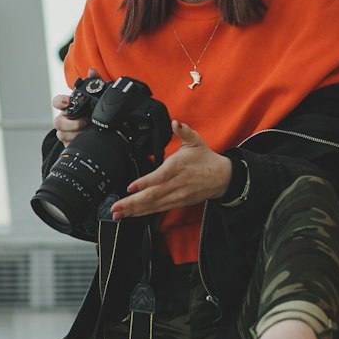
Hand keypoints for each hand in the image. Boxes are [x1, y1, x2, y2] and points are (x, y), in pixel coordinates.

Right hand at [52, 69, 100, 145]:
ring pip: (62, 135)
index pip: (57, 102)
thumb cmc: (90, 110)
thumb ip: (95, 82)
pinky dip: (77, 143)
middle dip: (71, 123)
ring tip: (89, 132)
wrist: (93, 128)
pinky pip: (68, 145)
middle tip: (85, 122)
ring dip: (76, 134)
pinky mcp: (69, 143)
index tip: (67, 102)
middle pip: (58, 122)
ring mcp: (65, 132)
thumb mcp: (94, 96)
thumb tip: (92, 71)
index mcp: (68, 106)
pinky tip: (87, 141)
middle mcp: (64, 119)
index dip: (60, 102)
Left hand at [110, 121, 231, 219]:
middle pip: (152, 195)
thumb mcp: (196, 141)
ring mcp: (177, 196)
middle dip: (132, 202)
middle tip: (116, 207)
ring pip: (153, 205)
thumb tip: (176, 123)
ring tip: (118, 213)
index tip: (130, 187)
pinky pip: (158, 209)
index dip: (145, 182)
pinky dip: (143, 213)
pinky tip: (132, 214)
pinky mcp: (177, 202)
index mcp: (178, 167)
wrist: (222, 177)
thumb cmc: (205, 159)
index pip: (160, 176)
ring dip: (134, 210)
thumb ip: (184, 131)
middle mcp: (177, 184)